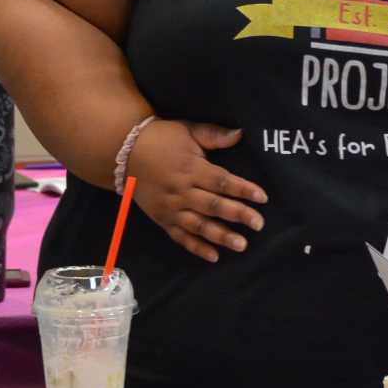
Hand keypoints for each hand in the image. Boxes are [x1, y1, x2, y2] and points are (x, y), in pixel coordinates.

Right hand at [127, 120, 268, 262]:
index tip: (262, 197)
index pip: (222, 181)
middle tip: (259, 224)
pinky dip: (196, 247)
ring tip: (241, 245)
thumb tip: (241, 134)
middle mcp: (182, 191)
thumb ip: (214, 135)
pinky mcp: (162, 219)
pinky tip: (214, 256)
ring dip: (221, 236)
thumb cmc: (162, 139)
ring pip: (199, 225)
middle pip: (213, 206)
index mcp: (191, 168)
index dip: (243, 189)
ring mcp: (171, 208)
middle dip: (238, 215)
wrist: (124, 153)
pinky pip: (181, 237)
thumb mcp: (188, 131)